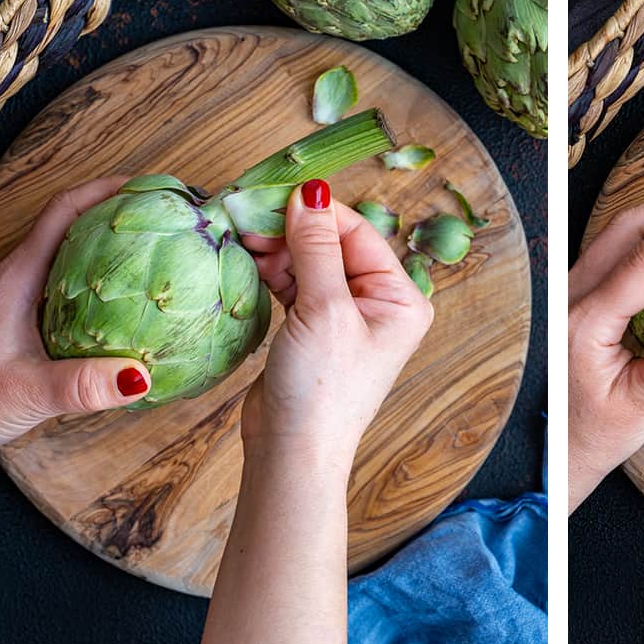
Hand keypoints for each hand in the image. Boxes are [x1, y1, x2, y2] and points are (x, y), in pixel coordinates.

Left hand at [0, 177, 151, 455]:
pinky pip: (72, 285)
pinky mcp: (25, 319)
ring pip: (74, 255)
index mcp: (18, 278)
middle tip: (166, 217)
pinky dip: (105, 280)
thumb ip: (82, 385)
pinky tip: (131, 304)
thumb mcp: (27, 392)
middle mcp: (19, 278)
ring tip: (159, 252)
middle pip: (74, 224)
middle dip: (121, 212)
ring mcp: (21, 297)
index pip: (64, 211)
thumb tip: (140, 376)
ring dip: (114, 246)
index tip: (149, 186)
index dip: (107, 190)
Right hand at [240, 179, 432, 472]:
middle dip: (291, 230)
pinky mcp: (314, 329)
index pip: (358, 233)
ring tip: (242, 241)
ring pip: (310, 263)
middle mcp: (379, 304)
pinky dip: (273, 272)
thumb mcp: (323, 309)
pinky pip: (296, 285)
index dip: (316, 211)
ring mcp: (345, 317)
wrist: (293, 451)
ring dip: (277, 249)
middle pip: (333, 245)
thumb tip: (310, 192)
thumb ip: (315, 247)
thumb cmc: (320, 388)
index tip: (271, 194)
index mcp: (401, 297)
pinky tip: (249, 262)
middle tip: (246, 218)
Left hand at [568, 173, 643, 511]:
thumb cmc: (596, 433)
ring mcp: (571, 292)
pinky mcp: (581, 296)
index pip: (643, 262)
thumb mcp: (639, 408)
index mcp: (584, 322)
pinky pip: (616, 250)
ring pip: (618, 233)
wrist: (559, 451)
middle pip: (626, 228)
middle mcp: (570, 297)